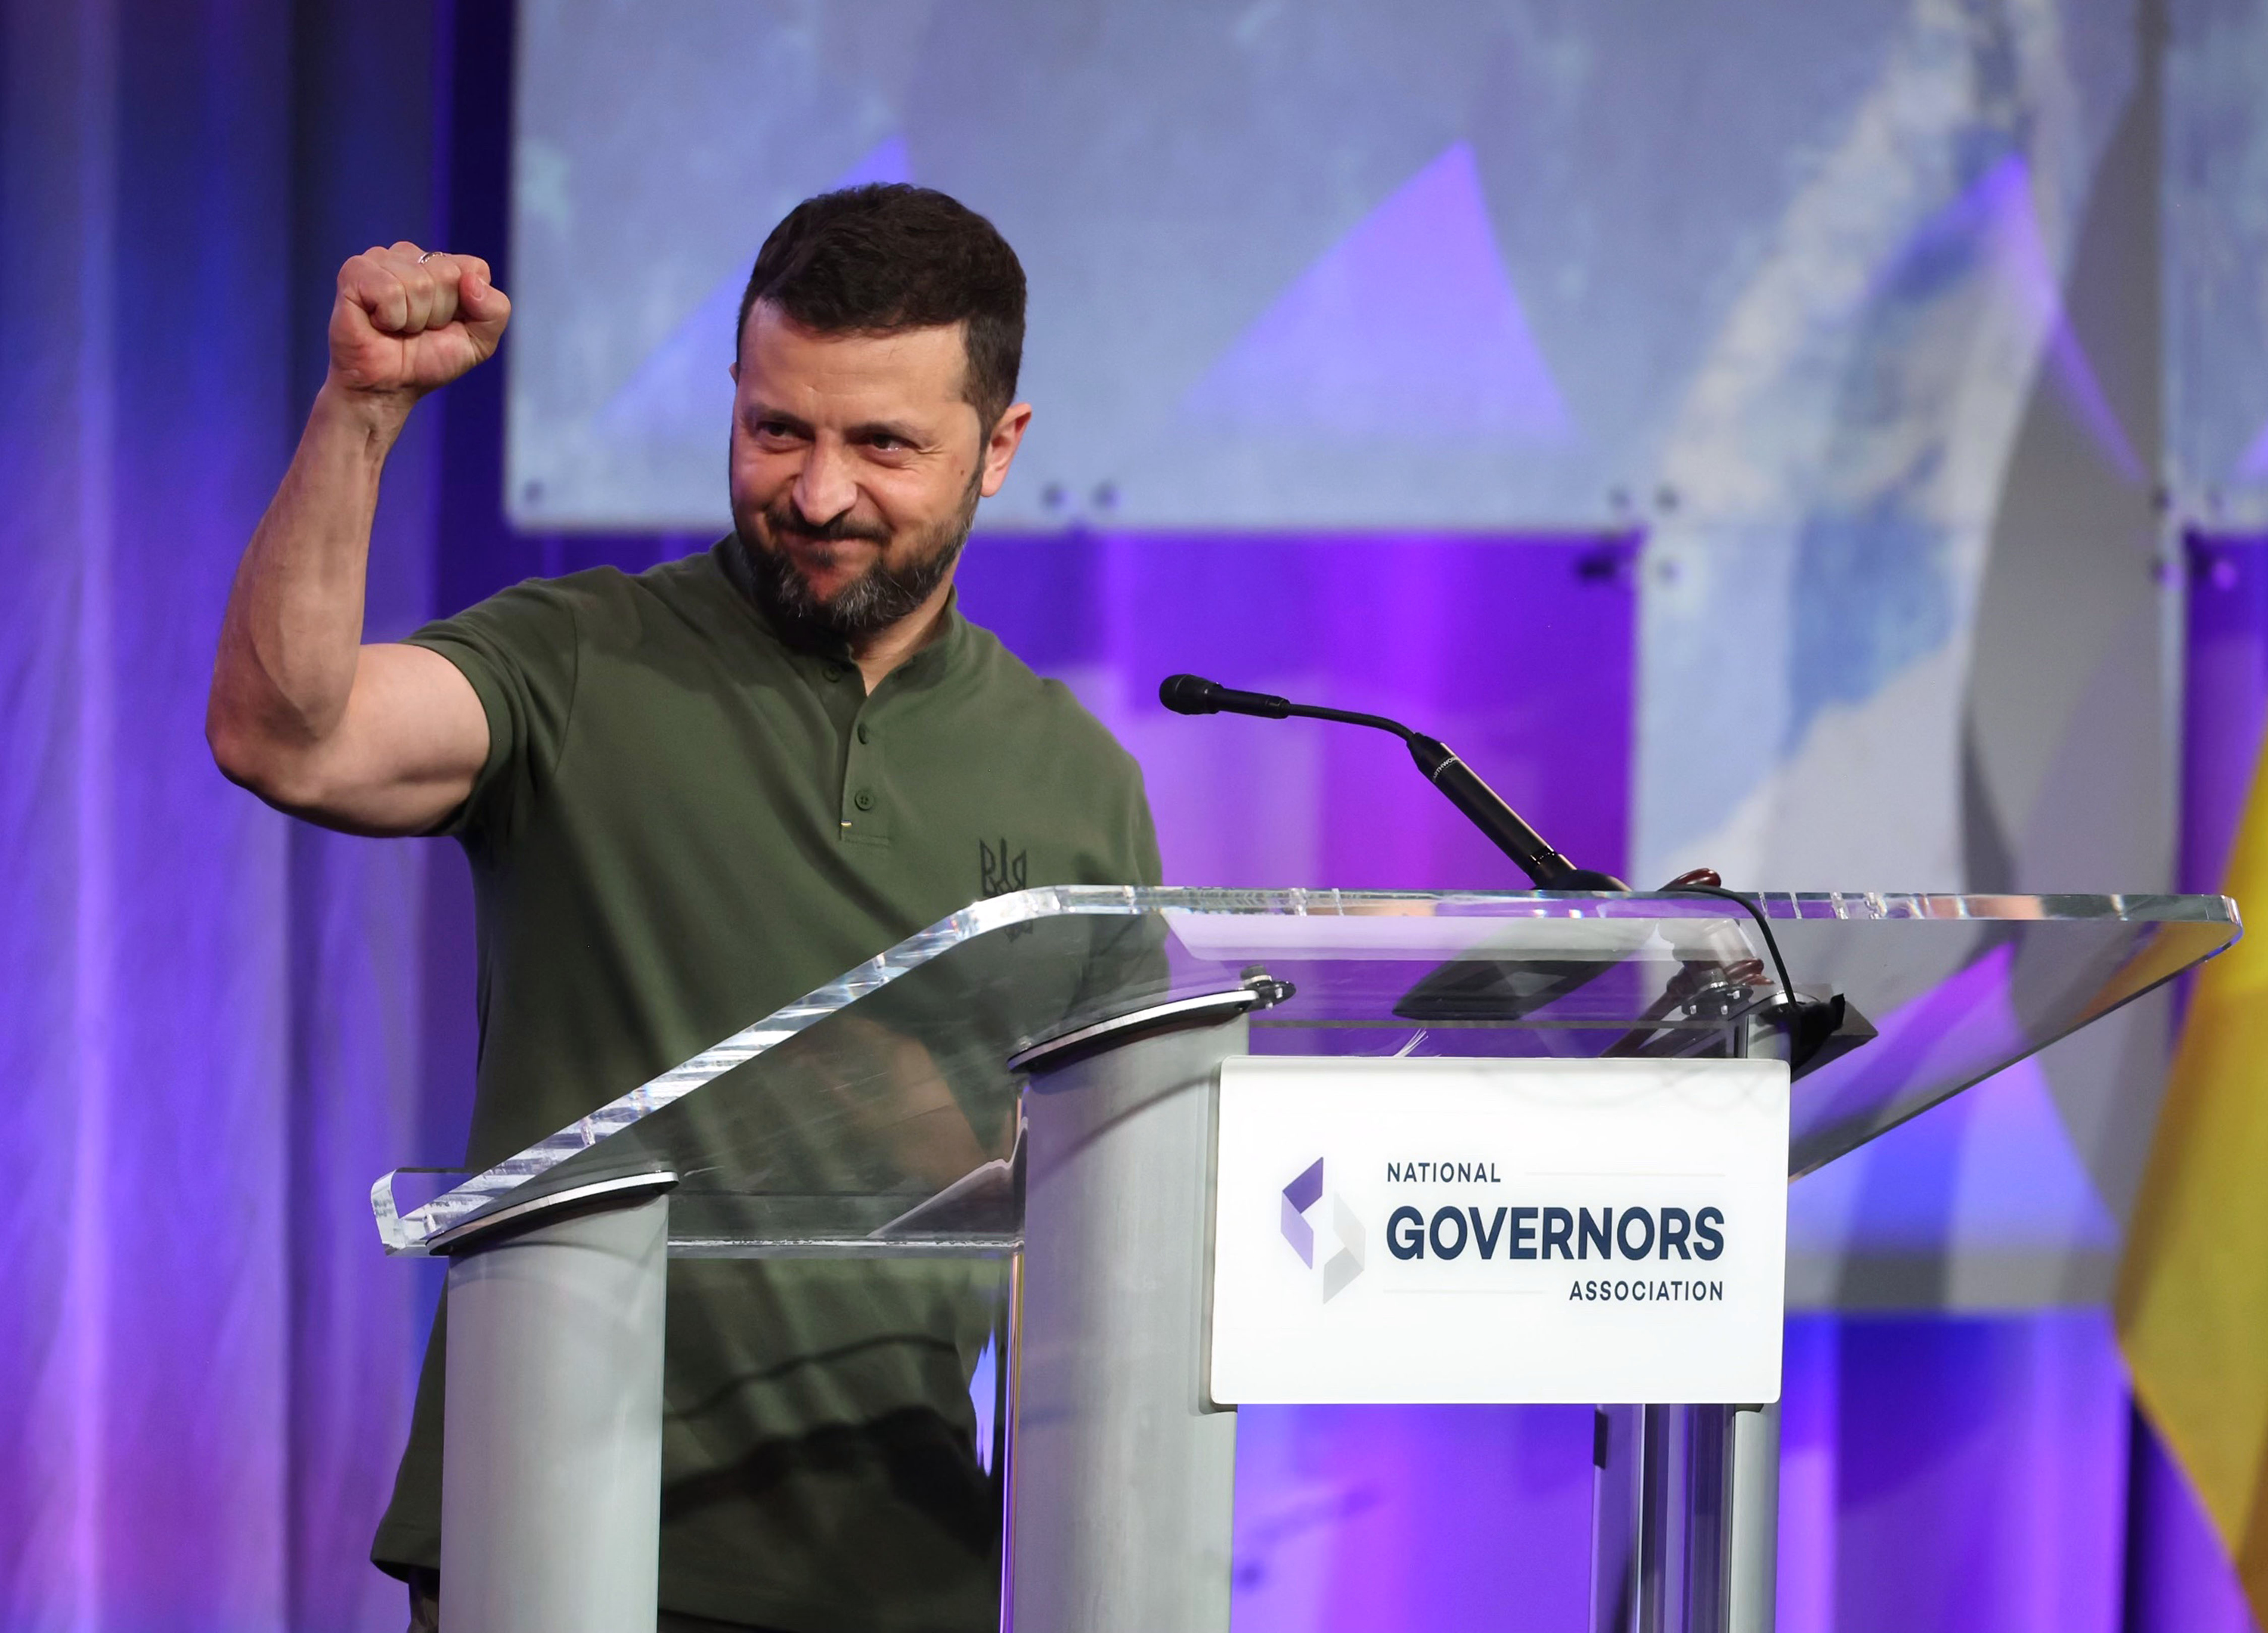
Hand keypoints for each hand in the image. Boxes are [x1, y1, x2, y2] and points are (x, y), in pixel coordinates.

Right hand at [326, 241, 509, 407]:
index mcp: (443, 265)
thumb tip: (472, 282)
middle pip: (447, 274)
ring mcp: (381, 259)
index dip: (467, 306)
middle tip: (417, 329)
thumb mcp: (479, 342)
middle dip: (438, 314)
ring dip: (412, 319)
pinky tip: (378, 322)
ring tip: (397, 327)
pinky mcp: (355, 271)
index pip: (474, 268)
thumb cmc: (428, 361)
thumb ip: (495, 311)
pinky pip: (388, 288)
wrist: (388, 387)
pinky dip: (390, 317)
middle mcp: (412, 256)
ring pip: (418, 282)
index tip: (446, 324)